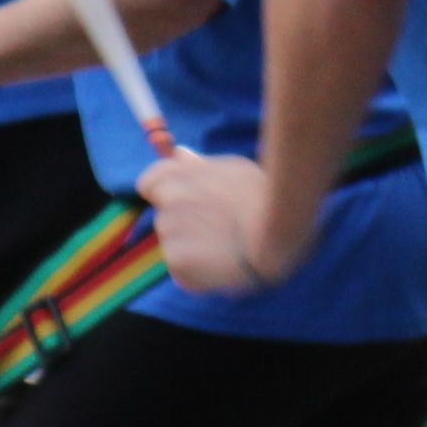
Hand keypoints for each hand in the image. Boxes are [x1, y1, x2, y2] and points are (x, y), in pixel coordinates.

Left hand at [137, 142, 280, 296]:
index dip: (164, 194)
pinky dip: (196, 273)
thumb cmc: (262, 197)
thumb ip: (199, 166)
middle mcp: (168, 201)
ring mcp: (170, 233)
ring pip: (172, 245)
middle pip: (162, 217)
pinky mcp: (177, 262)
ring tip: (224, 247)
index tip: (186, 203)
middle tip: (215, 228)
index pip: (148, 183)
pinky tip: (220, 266)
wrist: (278, 235)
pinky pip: (180, 270)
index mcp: (178, 175)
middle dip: (182, 223)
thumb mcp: (233, 170)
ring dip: (190, 248)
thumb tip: (177, 154)